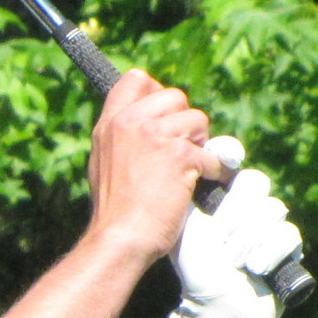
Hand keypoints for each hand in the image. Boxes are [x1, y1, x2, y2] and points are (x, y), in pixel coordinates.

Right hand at [85, 70, 223, 262]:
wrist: (120, 237)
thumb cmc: (115, 211)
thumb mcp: (104, 162)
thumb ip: (124, 137)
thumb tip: (153, 126)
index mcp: (110, 123)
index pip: (136, 80)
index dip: (157, 91)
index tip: (165, 115)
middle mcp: (130, 122)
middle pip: (175, 96)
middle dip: (185, 121)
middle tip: (181, 148)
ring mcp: (155, 135)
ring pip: (198, 119)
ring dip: (200, 143)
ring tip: (187, 168)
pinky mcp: (180, 154)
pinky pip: (212, 153)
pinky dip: (212, 171)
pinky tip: (199, 185)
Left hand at [166, 164, 303, 317]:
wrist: (216, 310)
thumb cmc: (196, 271)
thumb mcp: (184, 230)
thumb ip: (186, 196)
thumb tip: (186, 159)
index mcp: (220, 197)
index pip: (229, 161)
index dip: (228, 154)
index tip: (228, 159)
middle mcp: (247, 206)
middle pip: (254, 182)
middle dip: (235, 212)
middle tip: (220, 238)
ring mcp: (271, 224)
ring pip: (272, 208)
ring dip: (248, 239)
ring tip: (233, 262)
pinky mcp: (289, 246)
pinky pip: (287, 233)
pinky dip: (267, 253)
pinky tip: (255, 269)